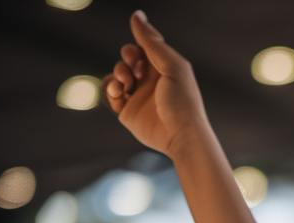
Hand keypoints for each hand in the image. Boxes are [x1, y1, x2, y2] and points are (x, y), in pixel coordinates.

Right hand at [102, 11, 207, 156]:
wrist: (181, 136)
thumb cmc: (183, 102)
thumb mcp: (172, 66)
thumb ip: (152, 42)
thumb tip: (136, 15)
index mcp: (163, 68)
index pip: (144, 47)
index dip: (138, 46)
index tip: (139, 53)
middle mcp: (150, 81)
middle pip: (128, 58)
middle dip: (127, 57)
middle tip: (135, 68)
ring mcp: (138, 96)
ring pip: (117, 74)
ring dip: (118, 72)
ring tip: (127, 83)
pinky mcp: (127, 111)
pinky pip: (110, 93)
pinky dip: (110, 87)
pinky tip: (118, 91)